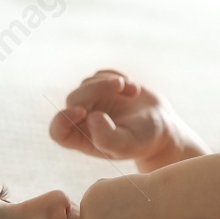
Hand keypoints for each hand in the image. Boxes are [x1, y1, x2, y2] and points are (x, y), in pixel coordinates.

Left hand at [49, 70, 207, 166]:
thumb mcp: (128, 144)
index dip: (63, 119)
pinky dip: (117, 76)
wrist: (161, 125)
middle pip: (73, 99)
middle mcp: (82, 119)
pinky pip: (101, 74)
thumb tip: (90, 117)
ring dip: (112, 82)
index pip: (58, 130)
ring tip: (134, 91)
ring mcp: (91, 101)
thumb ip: (107, 138)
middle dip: (96, 89)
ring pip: (87, 83)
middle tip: (121, 85)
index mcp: (82, 138)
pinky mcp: (102, 87)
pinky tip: (133, 89)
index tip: (82, 111)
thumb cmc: (143, 140)